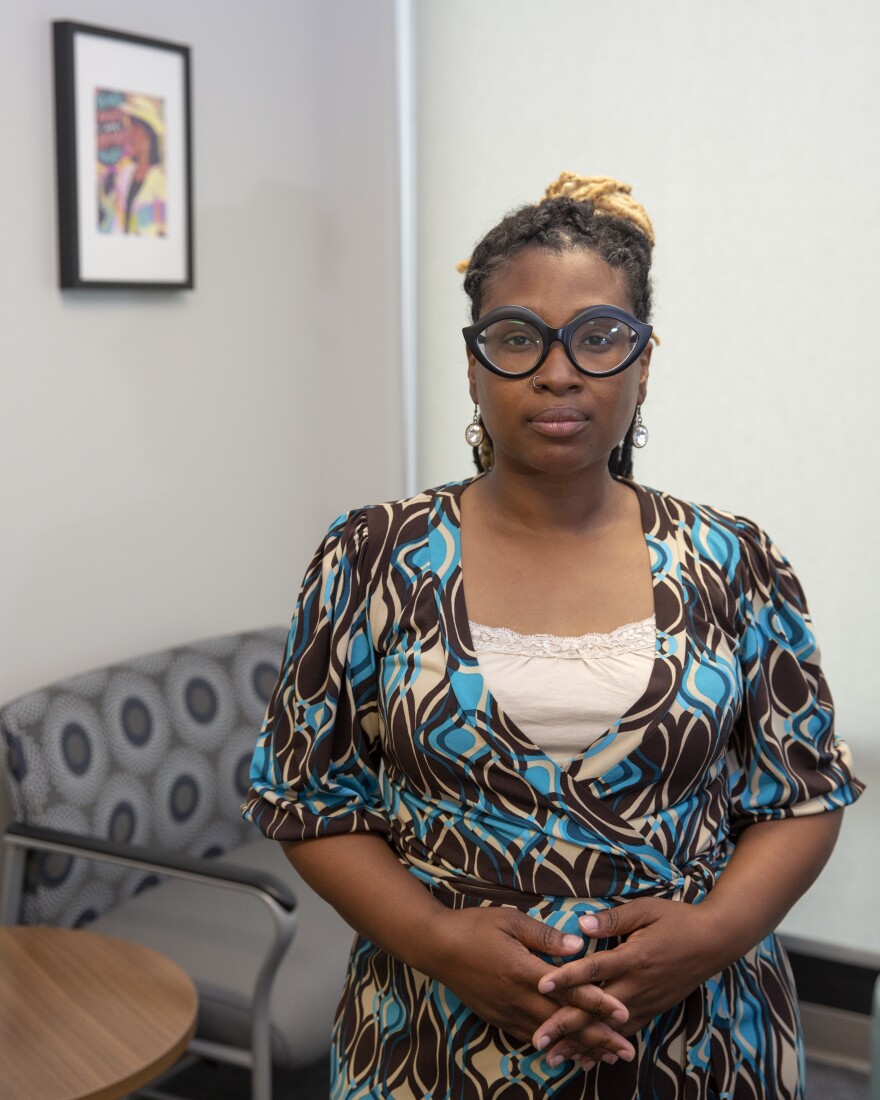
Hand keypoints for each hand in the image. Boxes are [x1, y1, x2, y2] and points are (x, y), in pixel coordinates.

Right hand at [424, 906, 635, 1064]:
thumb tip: (578, 945)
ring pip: (551, 1037)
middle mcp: (518, 998)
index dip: (598, 1004)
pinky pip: (531, 1036)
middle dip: (598, 1038)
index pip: (569, 992)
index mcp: (524, 972)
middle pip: (565, 1023)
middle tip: (627, 1051)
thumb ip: (545, 935)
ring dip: (580, 1047)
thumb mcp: (512, 920)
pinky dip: (554, 1046)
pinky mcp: (498, 1018)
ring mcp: (507, 1012)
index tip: (623, 1014)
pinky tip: (568, 1051)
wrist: (437, 947)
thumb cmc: (475, 927)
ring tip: (606, 1058)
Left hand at [533, 898, 722, 1069]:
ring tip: (554, 1058)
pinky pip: (624, 1033)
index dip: (567, 978)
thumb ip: (612, 919)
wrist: (714, 942)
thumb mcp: (645, 910)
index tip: (541, 986)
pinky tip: (587, 1059)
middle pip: (596, 1010)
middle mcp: (637, 986)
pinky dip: (604, 1048)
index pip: (594, 970)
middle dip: (565, 1026)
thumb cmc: (677, 920)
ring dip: (580, 1044)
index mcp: (633, 958)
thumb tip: (581, 924)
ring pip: (608, 1029)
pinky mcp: (652, 1011)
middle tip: (539, 1040)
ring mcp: (645, 1002)